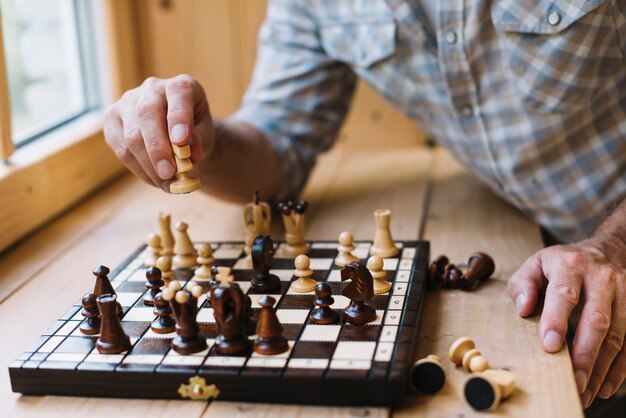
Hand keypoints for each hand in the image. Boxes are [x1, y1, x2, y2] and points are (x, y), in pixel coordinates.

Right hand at [103, 74, 214, 190]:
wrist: (178, 135)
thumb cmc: (195, 134)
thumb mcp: (205, 136)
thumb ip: (200, 140)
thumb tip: (189, 152)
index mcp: (181, 86)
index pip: (178, 93)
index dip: (179, 117)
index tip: (181, 141)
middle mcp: (153, 88)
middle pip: (147, 113)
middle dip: (158, 148)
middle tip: (169, 174)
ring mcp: (128, 101)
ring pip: (131, 135)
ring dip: (149, 165)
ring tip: (166, 184)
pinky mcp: (112, 119)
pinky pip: (121, 148)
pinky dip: (139, 169)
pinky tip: (154, 180)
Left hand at [508, 236, 625, 407]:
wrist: (608, 249)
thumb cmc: (563, 263)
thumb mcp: (536, 263)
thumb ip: (523, 284)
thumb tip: (523, 309)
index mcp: (571, 265)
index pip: (564, 294)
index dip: (556, 320)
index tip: (549, 345)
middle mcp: (602, 279)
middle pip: (597, 320)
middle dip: (584, 354)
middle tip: (572, 381)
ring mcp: (624, 294)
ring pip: (618, 335)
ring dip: (601, 368)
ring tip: (585, 392)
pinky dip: (619, 369)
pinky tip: (604, 387)